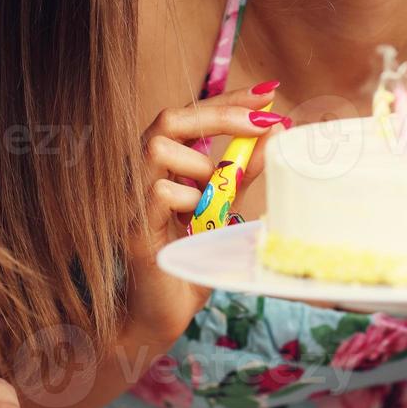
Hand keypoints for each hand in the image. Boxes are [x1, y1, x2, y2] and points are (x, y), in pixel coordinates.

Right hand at [124, 83, 288, 348]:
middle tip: (263, 121)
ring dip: (199, 168)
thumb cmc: (191, 259)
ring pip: (157, 148)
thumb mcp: (225, 208)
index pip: (191, 115)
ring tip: (215, 200)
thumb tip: (275, 133)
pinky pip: (159, 193)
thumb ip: (242, 173)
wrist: (162, 315)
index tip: (267, 92)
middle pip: (168, 118)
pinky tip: (198, 224)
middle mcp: (141, 173)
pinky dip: (189, 202)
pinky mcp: (133, 226)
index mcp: (164, 165)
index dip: (228, 99)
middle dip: (219, 113)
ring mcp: (131, 198)